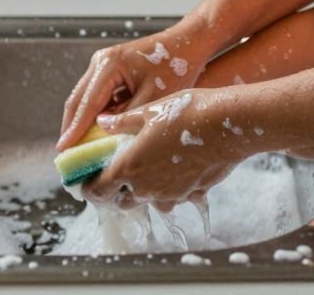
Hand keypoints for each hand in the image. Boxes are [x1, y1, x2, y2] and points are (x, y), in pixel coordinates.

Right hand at [57, 25, 214, 149]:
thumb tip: (104, 136)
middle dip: (71, 128)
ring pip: (85, 98)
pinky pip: (97, 95)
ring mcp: (104, 64)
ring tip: (75, 147)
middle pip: (77, 100)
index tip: (62, 150)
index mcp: (109, 65)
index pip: (87, 104)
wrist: (187, 43)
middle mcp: (101, 62)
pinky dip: (95, 114)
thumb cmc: (175, 67)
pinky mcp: (111, 69)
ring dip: (80, 121)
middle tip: (64, 154)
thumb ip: (127, 116)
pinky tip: (95, 133)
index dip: (75, 130)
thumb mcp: (153, 97)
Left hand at [82, 89, 254, 209]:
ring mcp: (170, 194)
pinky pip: (174, 198)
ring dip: (143, 193)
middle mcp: (147, 187)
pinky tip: (175, 169)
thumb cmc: (186, 113)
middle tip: (117, 175)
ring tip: (147, 172)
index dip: (88, 188)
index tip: (86, 182)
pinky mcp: (191, 194)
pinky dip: (169, 189)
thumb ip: (122, 122)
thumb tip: (102, 122)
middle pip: (121, 203)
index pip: (98, 190)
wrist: (227, 124)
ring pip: (148, 203)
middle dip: (116, 192)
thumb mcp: (149, 110)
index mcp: (129, 166)